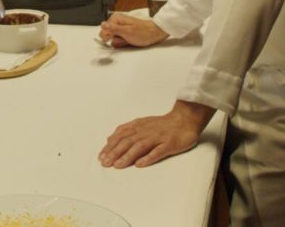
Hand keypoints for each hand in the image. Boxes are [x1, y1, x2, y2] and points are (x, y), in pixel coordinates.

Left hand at [98, 100, 214, 167]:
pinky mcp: (169, 144)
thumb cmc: (161, 125)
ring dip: (127, 156)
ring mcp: (157, 137)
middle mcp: (145, 131)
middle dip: (115, 152)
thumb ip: (126, 131)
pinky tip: (140, 164)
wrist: (184, 119)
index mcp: (137, 126)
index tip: (101, 156)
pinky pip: (158, 151)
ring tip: (118, 165)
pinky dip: (148, 157)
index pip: (120, 136)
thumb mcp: (141, 124)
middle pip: (127, 141)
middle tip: (105, 163)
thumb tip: (109, 140)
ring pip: (140, 146)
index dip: (110, 146)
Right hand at [99, 12, 168, 47]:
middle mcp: (117, 22)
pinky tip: (130, 41)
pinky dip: (124, 42)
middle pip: (108, 35)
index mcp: (115, 19)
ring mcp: (121, 27)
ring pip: (114, 38)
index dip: (109, 36)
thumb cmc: (144, 32)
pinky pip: (119, 39)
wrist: (155, 34)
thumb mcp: (127, 32)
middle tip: (125, 38)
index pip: (103, 30)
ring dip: (121, 41)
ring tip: (129, 39)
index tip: (117, 38)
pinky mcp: (124, 32)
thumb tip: (102, 24)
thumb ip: (113, 28)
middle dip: (116, 39)